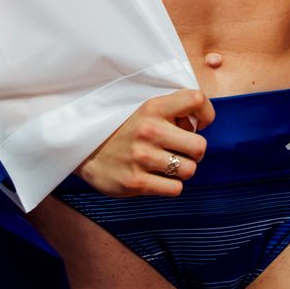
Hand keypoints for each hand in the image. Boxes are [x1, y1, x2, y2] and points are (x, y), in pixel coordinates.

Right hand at [74, 87, 213, 196]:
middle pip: (200, 146)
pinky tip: (158, 178)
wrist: (83, 150)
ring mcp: (142, 158)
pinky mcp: (135, 182)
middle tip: (182, 151)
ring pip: (189, 170)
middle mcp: (149, 130)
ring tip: (167, 165)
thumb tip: (200, 124)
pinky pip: (175, 188)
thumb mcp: (144, 110)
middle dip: (195, 152)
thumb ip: (172, 111)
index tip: (199, 124)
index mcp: (153, 107)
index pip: (197, 99)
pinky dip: (171, 186)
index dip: (206, 114)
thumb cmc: (123, 130)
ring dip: (182, 170)